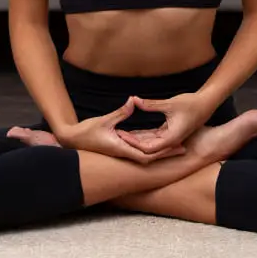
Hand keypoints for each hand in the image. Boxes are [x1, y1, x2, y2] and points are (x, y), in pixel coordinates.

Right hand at [54, 96, 186, 164]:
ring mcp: (122, 150)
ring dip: (159, 150)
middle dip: (166, 154)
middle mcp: (124, 152)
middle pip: (150, 156)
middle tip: (183, 149)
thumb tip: (133, 101)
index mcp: (122, 148)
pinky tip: (156, 137)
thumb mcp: (105, 121)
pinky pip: (138, 146)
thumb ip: (121, 113)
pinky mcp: (119, 146)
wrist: (72, 140)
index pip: (147, 155)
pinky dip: (148, 143)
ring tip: (175, 145)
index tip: (177, 148)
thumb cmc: (86, 131)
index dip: (163, 152)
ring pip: (145, 152)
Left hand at [117, 93, 213, 156]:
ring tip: (121, 135)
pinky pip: (154, 137)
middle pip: (147, 148)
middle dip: (132, 143)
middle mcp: (171, 141)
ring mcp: (171, 138)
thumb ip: (151, 104)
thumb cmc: (191, 103)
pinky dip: (143, 136)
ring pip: (150, 143)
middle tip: (116, 135)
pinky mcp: (170, 133)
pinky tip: (132, 132)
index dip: (133, 142)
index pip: (147, 148)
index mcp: (171, 138)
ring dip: (137, 140)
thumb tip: (133, 100)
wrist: (207, 104)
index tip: (121, 134)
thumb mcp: (170, 104)